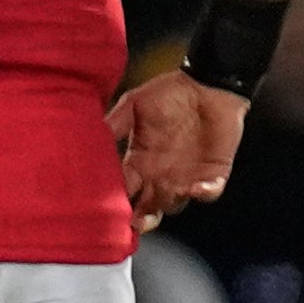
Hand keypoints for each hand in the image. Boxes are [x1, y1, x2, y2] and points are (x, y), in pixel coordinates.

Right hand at [111, 70, 243, 229]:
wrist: (206, 83)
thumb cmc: (169, 92)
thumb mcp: (135, 103)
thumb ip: (115, 122)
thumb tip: (90, 137)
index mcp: (140, 162)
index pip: (124, 191)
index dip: (117, 202)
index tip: (108, 207)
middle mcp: (161, 176)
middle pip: (147, 208)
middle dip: (140, 218)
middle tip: (133, 219)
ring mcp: (187, 177)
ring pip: (175, 204)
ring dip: (168, 203)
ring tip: (163, 196)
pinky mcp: (213, 173)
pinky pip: (210, 192)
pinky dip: (204, 193)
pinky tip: (196, 188)